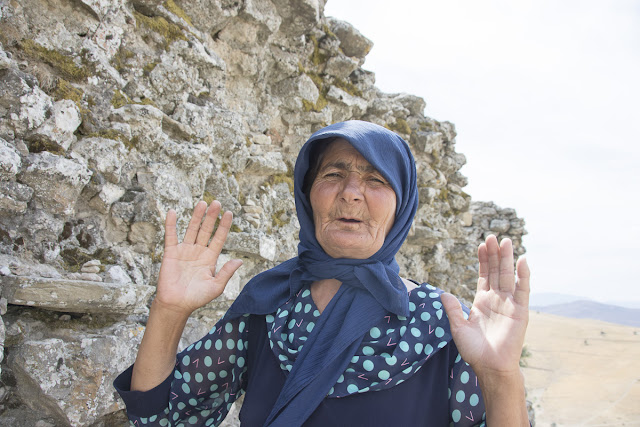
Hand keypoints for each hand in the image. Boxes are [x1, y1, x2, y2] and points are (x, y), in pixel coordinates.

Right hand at [155, 200, 242, 315]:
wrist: (176, 305)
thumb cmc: (197, 298)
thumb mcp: (216, 286)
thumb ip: (226, 272)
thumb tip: (239, 261)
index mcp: (210, 258)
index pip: (219, 238)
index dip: (224, 226)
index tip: (229, 213)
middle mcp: (198, 252)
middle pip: (206, 230)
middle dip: (211, 217)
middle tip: (217, 202)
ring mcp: (185, 251)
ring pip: (191, 229)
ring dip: (196, 216)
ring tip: (202, 203)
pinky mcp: (171, 253)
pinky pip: (171, 235)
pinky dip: (171, 224)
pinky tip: (173, 212)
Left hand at [441, 235, 529, 377]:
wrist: (490, 367)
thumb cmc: (474, 351)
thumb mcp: (458, 327)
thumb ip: (452, 309)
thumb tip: (443, 293)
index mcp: (482, 301)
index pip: (483, 275)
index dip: (483, 260)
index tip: (482, 245)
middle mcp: (497, 299)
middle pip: (496, 271)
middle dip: (494, 254)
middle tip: (492, 237)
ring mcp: (509, 304)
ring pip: (508, 276)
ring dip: (507, 259)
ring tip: (505, 241)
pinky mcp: (520, 311)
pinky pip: (522, 290)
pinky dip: (523, 275)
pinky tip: (523, 261)